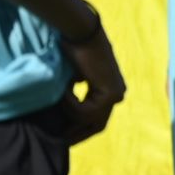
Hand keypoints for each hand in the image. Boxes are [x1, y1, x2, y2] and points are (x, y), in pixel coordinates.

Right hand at [59, 16, 125, 144]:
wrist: (80, 32)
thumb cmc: (72, 50)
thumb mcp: (73, 78)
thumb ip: (73, 95)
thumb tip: (60, 118)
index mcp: (110, 90)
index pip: (97, 118)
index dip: (80, 129)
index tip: (63, 137)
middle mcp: (117, 94)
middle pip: (98, 125)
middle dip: (77, 134)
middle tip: (58, 141)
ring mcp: (116, 95)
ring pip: (88, 119)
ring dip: (68, 112)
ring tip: (58, 96)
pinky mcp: (110, 94)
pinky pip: (85, 111)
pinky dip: (70, 104)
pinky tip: (65, 89)